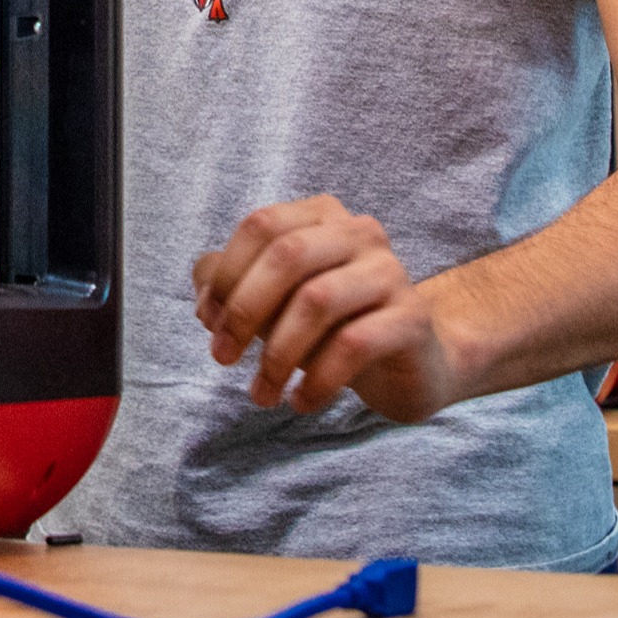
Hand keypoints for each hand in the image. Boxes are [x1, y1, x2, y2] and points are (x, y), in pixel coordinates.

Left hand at [194, 196, 465, 422]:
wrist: (411, 362)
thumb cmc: (331, 327)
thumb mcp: (274, 303)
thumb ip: (231, 287)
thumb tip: (205, 302)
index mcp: (322, 216)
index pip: (262, 225)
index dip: (226, 274)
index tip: (210, 323)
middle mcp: (359, 232)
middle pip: (288, 254)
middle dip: (244, 310)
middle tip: (223, 358)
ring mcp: (390, 272)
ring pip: (317, 300)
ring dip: (277, 355)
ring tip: (262, 394)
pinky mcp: (411, 318)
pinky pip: (353, 345)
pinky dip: (316, 379)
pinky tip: (301, 401)